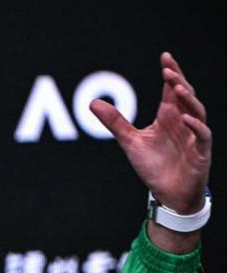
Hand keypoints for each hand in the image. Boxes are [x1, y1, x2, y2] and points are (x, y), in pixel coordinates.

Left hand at [90, 52, 210, 213]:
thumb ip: (115, 122)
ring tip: (176, 87)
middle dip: (178, 81)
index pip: (171, 89)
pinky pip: (202, 135)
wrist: (168, 193)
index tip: (165, 56)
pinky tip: (184, 117)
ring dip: (188, 99)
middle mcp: (183, 122)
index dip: (170, 72)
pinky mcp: (200, 151)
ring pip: (197, 111)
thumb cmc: (153, 166)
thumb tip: (92, 102)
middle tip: (168, 69)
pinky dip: (195, 125)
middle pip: (185, 95)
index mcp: (168, 116)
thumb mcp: (130, 141)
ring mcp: (194, 136)